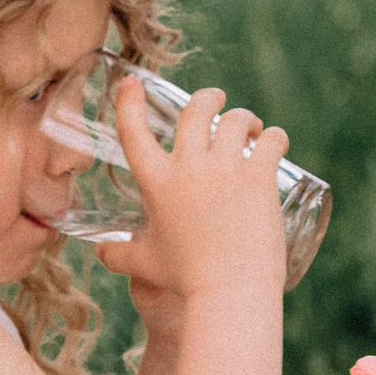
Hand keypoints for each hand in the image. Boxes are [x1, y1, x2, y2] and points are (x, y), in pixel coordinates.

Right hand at [95, 78, 289, 303]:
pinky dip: (275, 137)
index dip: (129, 101)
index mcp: (157, 183)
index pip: (133, 131)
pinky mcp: (259, 179)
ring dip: (244, 119)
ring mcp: (225, 171)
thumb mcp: (145, 264)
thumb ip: (119, 255)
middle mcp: (188, 169)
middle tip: (216, 102)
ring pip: (236, 119)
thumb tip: (100, 253)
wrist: (228, 293)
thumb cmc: (185, 280)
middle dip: (207, 98)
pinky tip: (275, 143)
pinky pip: (272, 140)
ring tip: (252, 130)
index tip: (133, 82)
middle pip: (194, 110)